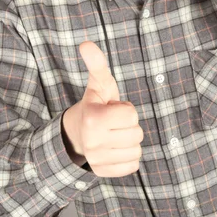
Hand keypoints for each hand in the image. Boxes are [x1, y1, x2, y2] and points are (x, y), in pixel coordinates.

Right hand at [62, 41, 143, 177]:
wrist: (79, 131)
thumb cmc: (96, 103)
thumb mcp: (99, 82)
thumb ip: (97, 63)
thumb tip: (86, 43)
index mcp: (93, 119)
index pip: (131, 114)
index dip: (126, 108)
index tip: (112, 108)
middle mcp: (93, 142)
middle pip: (137, 133)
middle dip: (129, 125)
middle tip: (114, 122)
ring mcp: (97, 160)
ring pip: (136, 151)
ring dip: (130, 141)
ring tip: (114, 134)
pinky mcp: (103, 172)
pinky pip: (133, 166)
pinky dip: (128, 157)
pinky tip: (115, 148)